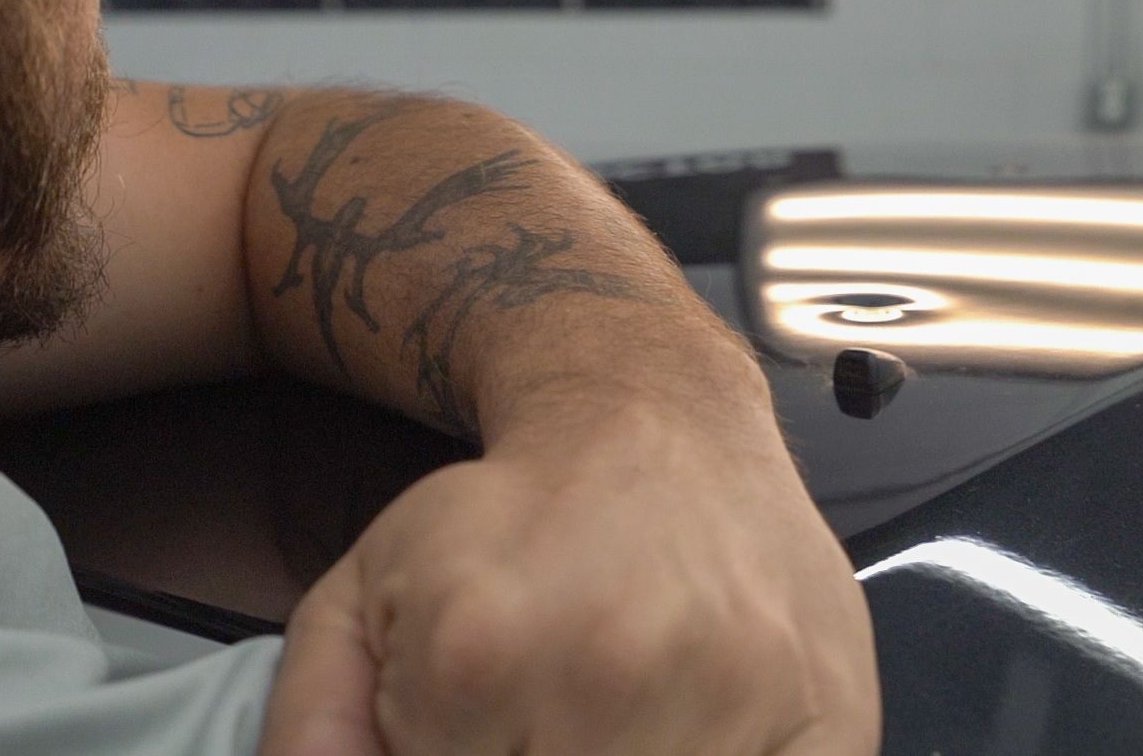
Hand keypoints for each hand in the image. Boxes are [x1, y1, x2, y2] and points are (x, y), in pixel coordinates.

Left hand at [258, 405, 881, 754]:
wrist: (661, 418)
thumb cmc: (524, 513)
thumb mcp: (370, 592)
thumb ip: (313, 721)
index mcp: (478, 658)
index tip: (479, 733)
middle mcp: (611, 679)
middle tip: (545, 720)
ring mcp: (733, 705)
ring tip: (615, 720)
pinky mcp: (829, 730)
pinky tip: (684, 733)